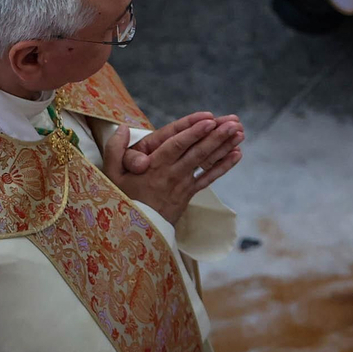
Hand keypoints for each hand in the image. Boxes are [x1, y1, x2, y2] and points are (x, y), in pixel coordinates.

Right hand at [103, 119, 243, 225]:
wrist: (134, 231)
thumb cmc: (122, 199)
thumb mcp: (112, 176)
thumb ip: (115, 150)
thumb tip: (122, 128)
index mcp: (153, 166)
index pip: (176, 145)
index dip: (193, 132)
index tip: (209, 120)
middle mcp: (171, 173)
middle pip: (197, 152)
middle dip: (216, 136)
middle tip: (234, 122)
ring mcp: (182, 184)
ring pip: (205, 163)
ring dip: (224, 147)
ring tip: (240, 133)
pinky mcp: (189, 193)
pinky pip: (208, 178)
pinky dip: (223, 166)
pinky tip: (237, 154)